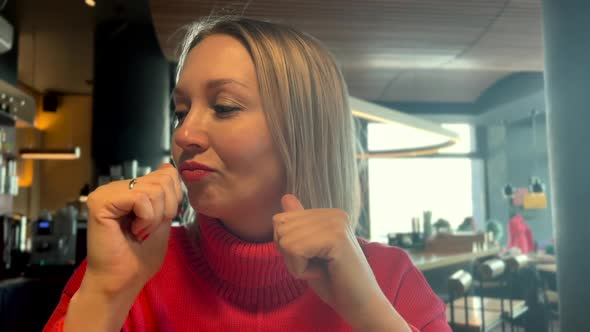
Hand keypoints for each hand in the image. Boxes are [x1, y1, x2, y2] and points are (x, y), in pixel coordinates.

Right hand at [84, 163, 182, 296]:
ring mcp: (106, 192)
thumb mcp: (162, 219)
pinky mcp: (100, 201)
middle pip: (164, 179)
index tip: (157, 222)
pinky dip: (146, 219)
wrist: (122, 281)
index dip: (173, 199)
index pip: (167, 174)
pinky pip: (140, 198)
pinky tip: (133, 231)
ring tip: (139, 232)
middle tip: (146, 229)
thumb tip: (167, 167)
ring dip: (154, 218)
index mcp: (130, 190)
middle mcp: (116, 187)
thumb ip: (166, 194)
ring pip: (155, 189)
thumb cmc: (139, 257)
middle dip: (165, 209)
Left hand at [273, 195, 409, 330]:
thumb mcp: (309, 251)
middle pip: (280, 228)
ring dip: (296, 264)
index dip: (287, 248)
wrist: (361, 305)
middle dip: (290, 255)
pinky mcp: (336, 237)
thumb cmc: (334, 282)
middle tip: (316, 266)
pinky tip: (322, 272)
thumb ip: (298, 225)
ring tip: (321, 269)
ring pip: (285, 240)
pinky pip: (295, 250)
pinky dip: (301, 269)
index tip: (313, 259)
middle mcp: (334, 213)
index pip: (281, 220)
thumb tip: (285, 196)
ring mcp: (336, 223)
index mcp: (328, 213)